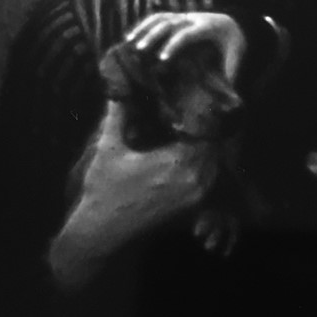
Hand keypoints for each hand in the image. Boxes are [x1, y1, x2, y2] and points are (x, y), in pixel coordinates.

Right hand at [49, 100, 218, 286]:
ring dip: (206, 143)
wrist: (102, 234)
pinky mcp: (194, 204)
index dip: (202, 112)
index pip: (207, 130)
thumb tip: (119, 83)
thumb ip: (118, 113)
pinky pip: (209, 175)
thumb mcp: (109, 147)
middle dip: (206, 125)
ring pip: (214, 159)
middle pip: (214, 143)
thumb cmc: (103, 190)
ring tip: (192, 124)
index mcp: (178, 163)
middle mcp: (195, 180)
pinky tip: (187, 148)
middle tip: (195, 105)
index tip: (194, 96)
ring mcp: (197, 194)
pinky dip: (202, 160)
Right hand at [125, 12, 246, 82]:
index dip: (174, 45)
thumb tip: (228, 96)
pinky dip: (144, 25)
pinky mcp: (178, 17)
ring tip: (130, 42)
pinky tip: (131, 36)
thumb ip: (231, 73)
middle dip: (153, 35)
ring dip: (144, 28)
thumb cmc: (235, 44)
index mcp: (208, 28)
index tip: (162, 59)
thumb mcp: (237, 57)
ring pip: (161, 17)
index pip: (187, 34)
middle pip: (170, 22)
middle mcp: (194, 18)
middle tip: (140, 50)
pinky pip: (158, 17)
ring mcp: (185, 16)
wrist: (236, 24)